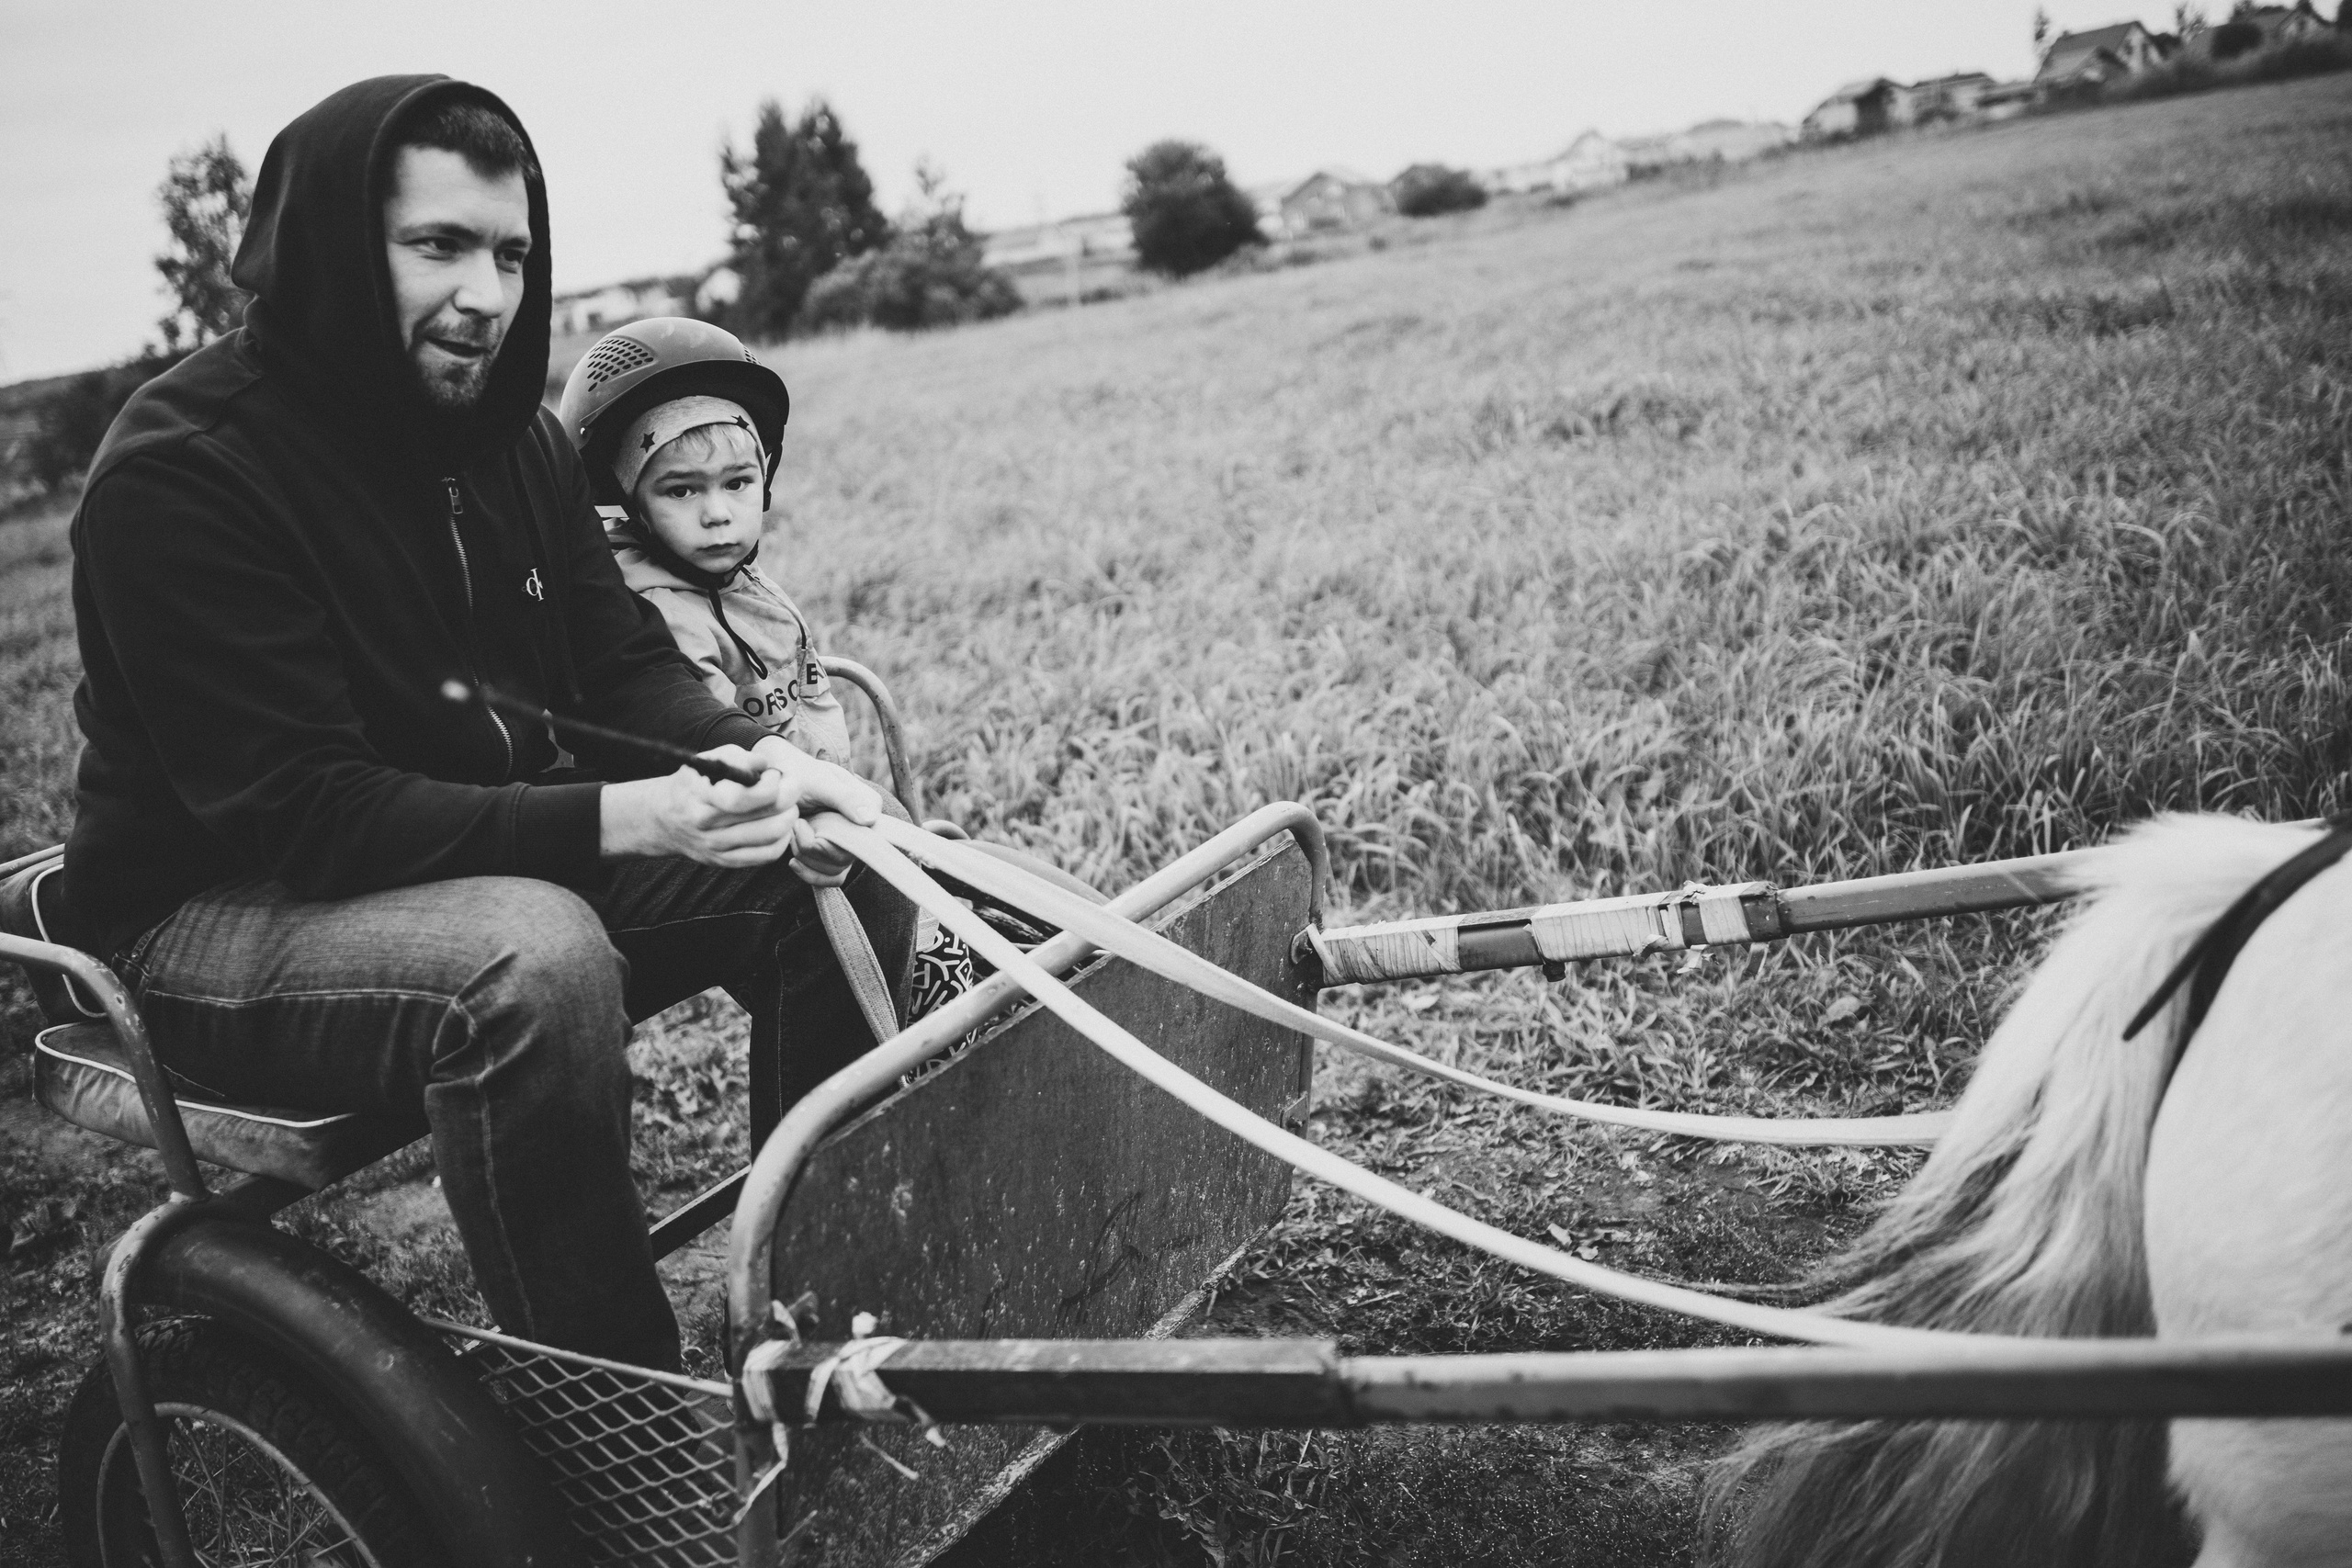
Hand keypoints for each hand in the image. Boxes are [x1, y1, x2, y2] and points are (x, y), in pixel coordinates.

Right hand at [597, 744, 796, 865]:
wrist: (664, 818)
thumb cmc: (694, 783)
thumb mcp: (708, 761)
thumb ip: (738, 758)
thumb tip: (765, 765)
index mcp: (700, 798)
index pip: (742, 798)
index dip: (769, 785)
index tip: (774, 774)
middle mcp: (707, 827)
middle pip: (764, 819)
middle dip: (789, 798)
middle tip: (791, 786)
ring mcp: (716, 848)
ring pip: (770, 838)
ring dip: (789, 818)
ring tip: (788, 804)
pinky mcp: (725, 862)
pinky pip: (766, 856)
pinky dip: (783, 839)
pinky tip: (781, 824)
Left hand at [750, 736, 879, 885]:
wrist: (776, 779)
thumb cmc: (799, 772)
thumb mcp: (819, 780)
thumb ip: (845, 797)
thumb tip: (870, 820)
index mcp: (867, 805)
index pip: (865, 838)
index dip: (833, 840)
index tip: (804, 824)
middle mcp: (861, 826)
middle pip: (846, 856)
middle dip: (813, 848)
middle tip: (795, 826)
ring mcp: (846, 843)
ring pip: (836, 870)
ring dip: (807, 858)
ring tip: (792, 835)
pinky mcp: (831, 855)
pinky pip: (830, 878)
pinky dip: (809, 873)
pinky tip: (793, 860)